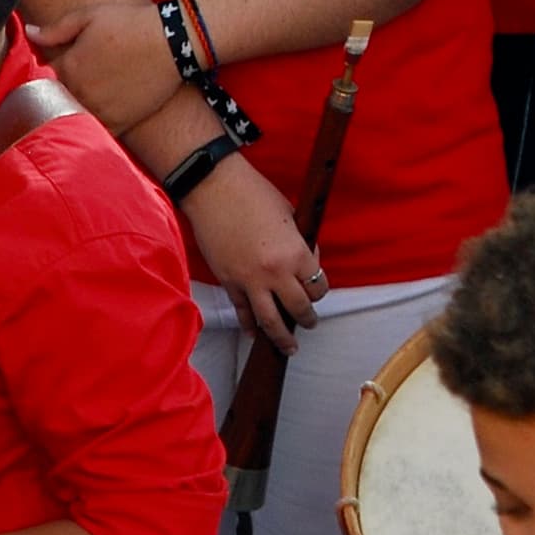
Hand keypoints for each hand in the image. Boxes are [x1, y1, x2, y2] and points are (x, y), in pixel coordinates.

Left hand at [30, 0, 185, 131]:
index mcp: (68, 67)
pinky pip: (97, 131)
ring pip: (75, 118)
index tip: (56, 69)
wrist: (172, 42)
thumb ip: (56, 29)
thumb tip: (29, 34)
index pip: (44, 78)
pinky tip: (99, 114)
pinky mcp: (120, 123)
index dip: (48, 74)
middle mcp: (80, 93)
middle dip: (60, 93)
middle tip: (73, 84)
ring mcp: (99, 110)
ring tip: (88, 99)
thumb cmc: (129, 24)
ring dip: (75, 111)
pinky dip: (94, 126)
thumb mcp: (89, 16)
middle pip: (57, 100)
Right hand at [184, 156, 319, 350]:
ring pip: (271, 321)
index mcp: (295, 254)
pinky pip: (243, 312)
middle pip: (299, 309)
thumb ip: (301, 242)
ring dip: (282, 338)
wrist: (214, 188)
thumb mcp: (290, 215)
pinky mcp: (228, 282)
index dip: (320, 289)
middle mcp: (275, 273)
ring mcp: (249, 281)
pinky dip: (249, 325)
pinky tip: (254, 334)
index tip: (317, 289)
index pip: (318, 286)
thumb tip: (307, 261)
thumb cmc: (253, 194)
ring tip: (289, 346)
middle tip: (310, 323)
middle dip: (308, 319)